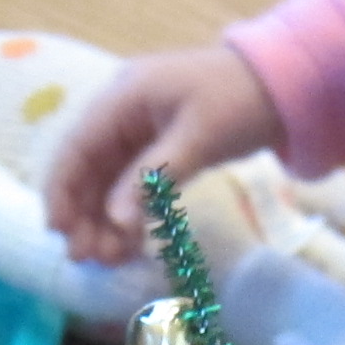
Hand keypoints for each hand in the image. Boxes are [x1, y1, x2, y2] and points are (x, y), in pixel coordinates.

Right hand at [42, 43, 282, 263]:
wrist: (284, 86)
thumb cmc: (240, 100)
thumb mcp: (198, 136)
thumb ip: (154, 176)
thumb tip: (115, 220)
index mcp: (123, 98)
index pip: (77, 146)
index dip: (62, 189)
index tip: (59, 231)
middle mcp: (122, 114)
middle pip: (87, 168)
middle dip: (83, 214)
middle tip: (88, 258)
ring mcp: (138, 132)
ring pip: (107, 182)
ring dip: (104, 220)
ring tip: (110, 259)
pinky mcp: (157, 150)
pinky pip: (131, 186)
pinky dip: (129, 214)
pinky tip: (130, 244)